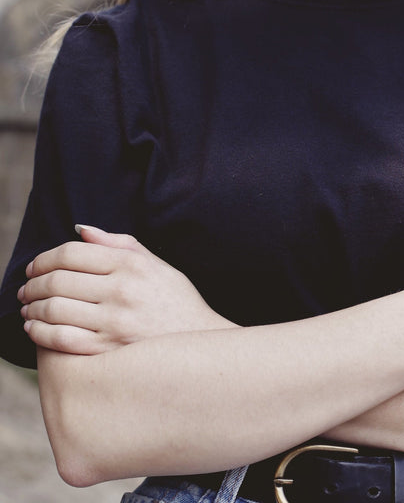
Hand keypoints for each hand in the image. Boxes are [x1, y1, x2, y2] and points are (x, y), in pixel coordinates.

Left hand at [18, 225, 236, 354]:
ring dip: (32, 307)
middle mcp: (121, 291)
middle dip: (32, 283)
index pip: (72, 253)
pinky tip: (35, 328)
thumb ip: (119, 244)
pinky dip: (40, 332)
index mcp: (131, 265)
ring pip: (54, 309)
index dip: (44, 258)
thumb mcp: (156, 264)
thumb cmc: (177, 301)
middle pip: (58, 280)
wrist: (201, 345)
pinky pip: (61, 340)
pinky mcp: (108, 352)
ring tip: (27, 307)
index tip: (35, 265)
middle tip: (25, 288)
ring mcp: (114, 323)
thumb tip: (81, 229)